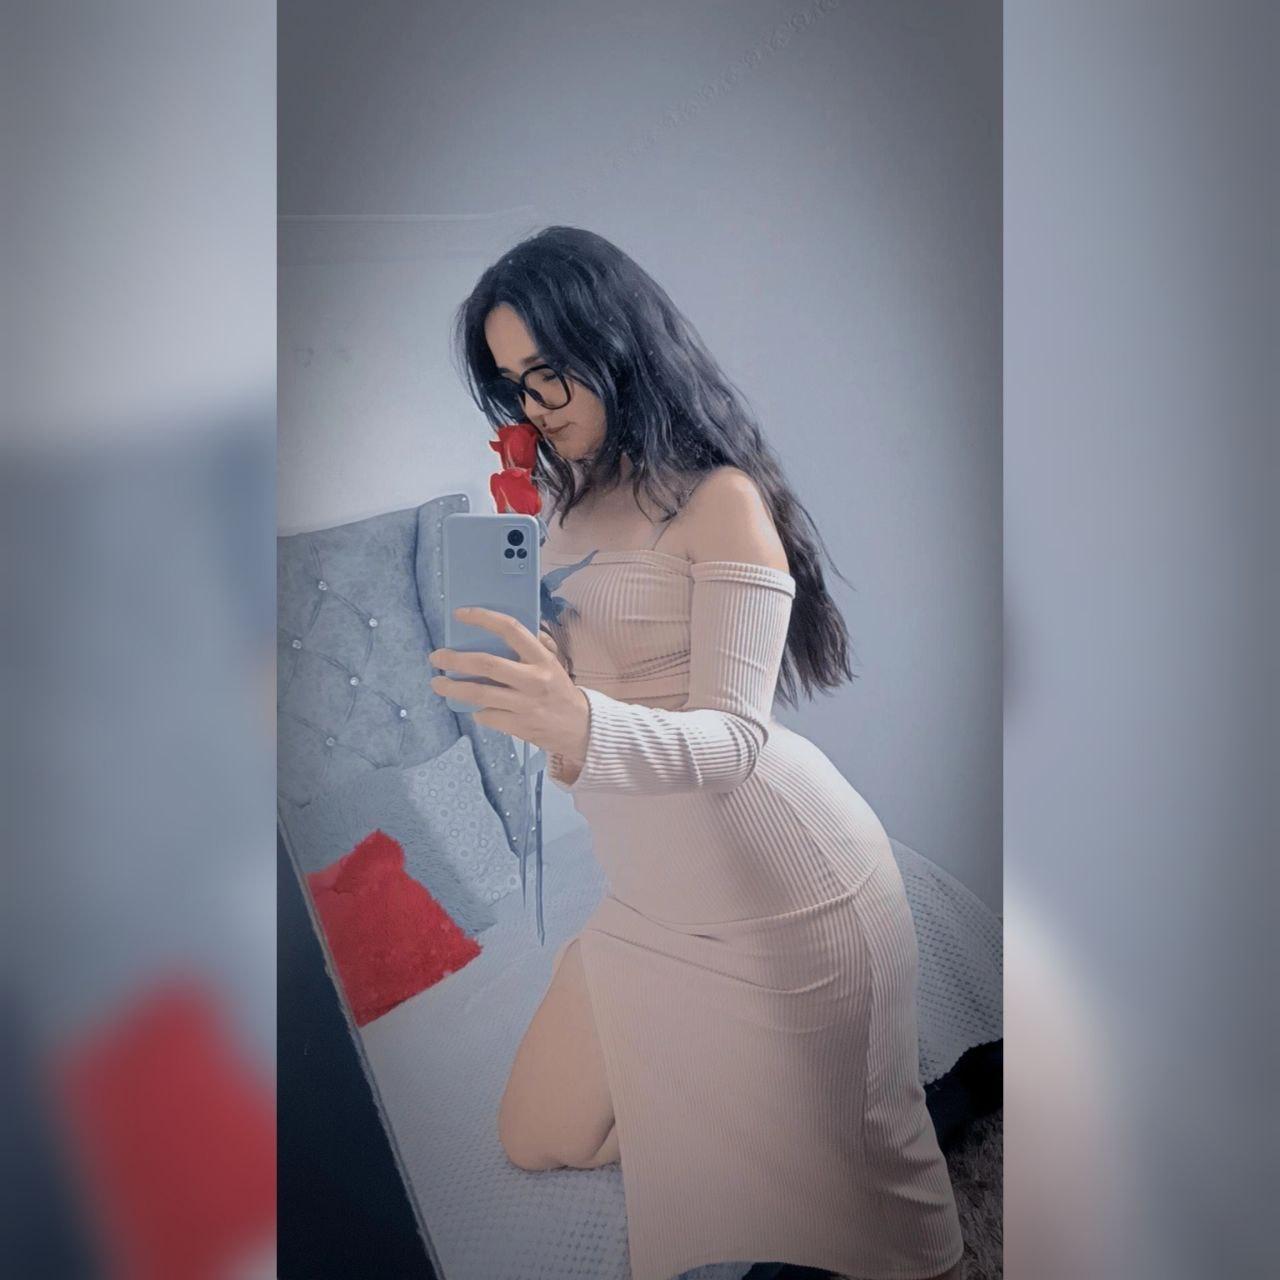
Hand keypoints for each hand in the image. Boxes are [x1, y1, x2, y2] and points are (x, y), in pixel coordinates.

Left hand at [429, 607, 588, 758]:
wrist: (581, 728)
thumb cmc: (559, 690)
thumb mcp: (554, 663)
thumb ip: (534, 645)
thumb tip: (501, 629)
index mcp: (542, 659)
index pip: (511, 630)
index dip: (483, 619)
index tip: (461, 615)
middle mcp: (534, 680)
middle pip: (487, 664)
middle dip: (456, 660)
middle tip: (436, 657)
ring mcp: (526, 705)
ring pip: (480, 694)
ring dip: (453, 688)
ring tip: (437, 684)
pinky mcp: (519, 727)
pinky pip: (487, 716)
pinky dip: (476, 710)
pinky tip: (473, 706)